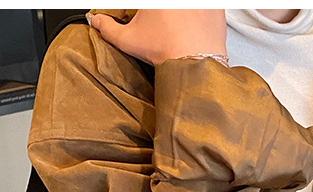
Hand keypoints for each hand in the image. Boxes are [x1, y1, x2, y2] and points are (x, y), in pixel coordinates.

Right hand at [88, 9, 226, 65]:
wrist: (195, 65)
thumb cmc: (167, 50)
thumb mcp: (130, 40)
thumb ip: (109, 29)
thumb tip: (97, 22)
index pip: (142, 5)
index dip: (137, 12)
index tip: (136, 17)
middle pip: (162, 7)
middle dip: (158, 13)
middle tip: (157, 24)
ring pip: (183, 8)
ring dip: (178, 14)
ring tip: (174, 26)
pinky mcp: (215, 5)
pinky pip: (204, 7)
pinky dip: (197, 14)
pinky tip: (190, 25)